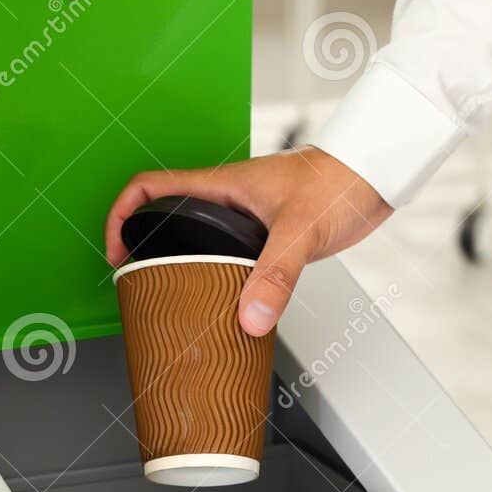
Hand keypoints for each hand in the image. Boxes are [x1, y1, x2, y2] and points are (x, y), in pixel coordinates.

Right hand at [104, 147, 392, 334]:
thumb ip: (277, 274)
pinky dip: (221, 275)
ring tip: (177, 299)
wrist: (375, 175)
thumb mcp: (303, 230)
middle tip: (141, 284)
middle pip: (168, 218)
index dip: (122, 214)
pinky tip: (228, 300)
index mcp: (221, 186)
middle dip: (147, 249)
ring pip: (200, 240)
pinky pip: (231, 255)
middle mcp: (228, 200)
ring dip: (184, 264)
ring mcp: (247, 217)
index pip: (150, 187)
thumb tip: (251, 316)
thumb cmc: (340, 181)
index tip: (116, 249)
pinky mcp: (269, 234)